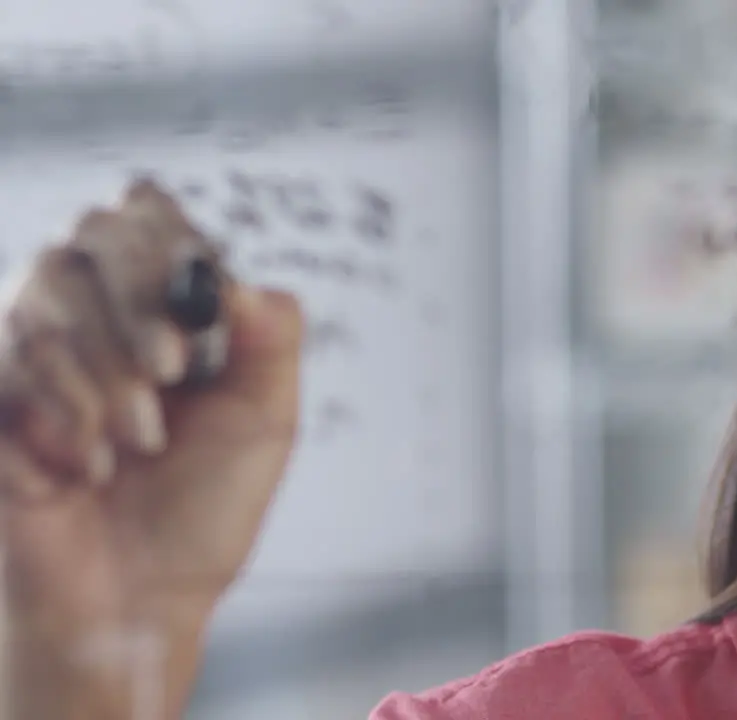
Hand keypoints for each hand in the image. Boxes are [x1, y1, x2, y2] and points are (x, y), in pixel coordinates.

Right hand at [0, 179, 304, 717]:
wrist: (138, 599)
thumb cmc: (204, 507)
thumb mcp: (265, 421)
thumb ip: (272, 339)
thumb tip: (243, 278)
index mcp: (163, 307)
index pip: (147, 212)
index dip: (168, 238)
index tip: (196, 301)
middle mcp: (94, 314)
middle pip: (92, 234)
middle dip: (136, 303)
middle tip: (169, 372)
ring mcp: (33, 352)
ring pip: (44, 294)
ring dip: (102, 374)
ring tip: (137, 446)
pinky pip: (4, 364)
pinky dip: (54, 419)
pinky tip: (82, 471)